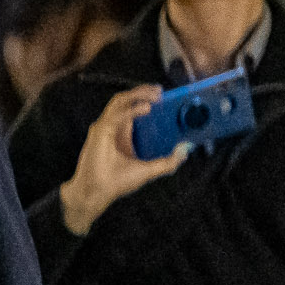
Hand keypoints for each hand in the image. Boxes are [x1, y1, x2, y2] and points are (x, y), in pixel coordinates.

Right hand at [60, 86, 190, 234]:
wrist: (97, 192)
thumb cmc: (116, 182)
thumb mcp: (149, 170)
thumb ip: (168, 162)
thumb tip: (187, 149)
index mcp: (121, 134)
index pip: (132, 109)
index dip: (145, 99)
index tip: (162, 97)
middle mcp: (112, 127)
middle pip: (126, 100)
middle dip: (143, 92)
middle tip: (161, 91)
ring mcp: (104, 127)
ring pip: (120, 101)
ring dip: (138, 94)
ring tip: (156, 94)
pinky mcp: (100, 131)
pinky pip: (117, 115)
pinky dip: (132, 110)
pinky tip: (146, 108)